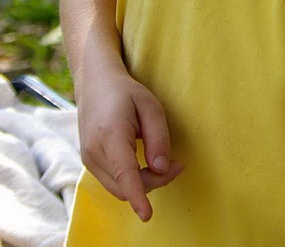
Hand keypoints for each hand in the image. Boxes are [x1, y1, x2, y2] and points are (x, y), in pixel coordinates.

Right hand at [76, 68, 184, 221]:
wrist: (95, 85)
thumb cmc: (126, 93)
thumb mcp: (150, 106)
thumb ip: (158, 138)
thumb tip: (162, 168)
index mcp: (111, 135)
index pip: (125, 173)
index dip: (137, 196)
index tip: (147, 215)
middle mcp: (95, 152)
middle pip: (126, 185)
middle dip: (155, 183)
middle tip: (179, 165)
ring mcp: (88, 159)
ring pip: (119, 187)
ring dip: (144, 183)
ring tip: (167, 164)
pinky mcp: (90, 162)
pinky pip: (113, 181)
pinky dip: (132, 179)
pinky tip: (148, 165)